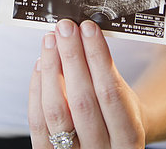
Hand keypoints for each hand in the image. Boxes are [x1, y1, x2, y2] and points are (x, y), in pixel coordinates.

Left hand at [28, 19, 146, 148]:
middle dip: (72, 57)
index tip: (88, 29)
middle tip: (66, 28)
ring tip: (51, 40)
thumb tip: (83, 32)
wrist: (111, 143)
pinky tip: (41, 64)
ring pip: (56, 111)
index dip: (97, 57)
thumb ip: (106, 72)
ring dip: (51, 68)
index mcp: (128, 137)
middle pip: (82, 101)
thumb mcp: (125, 98)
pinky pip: (38, 121)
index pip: (110, 93)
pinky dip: (38, 88)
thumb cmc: (117, 113)